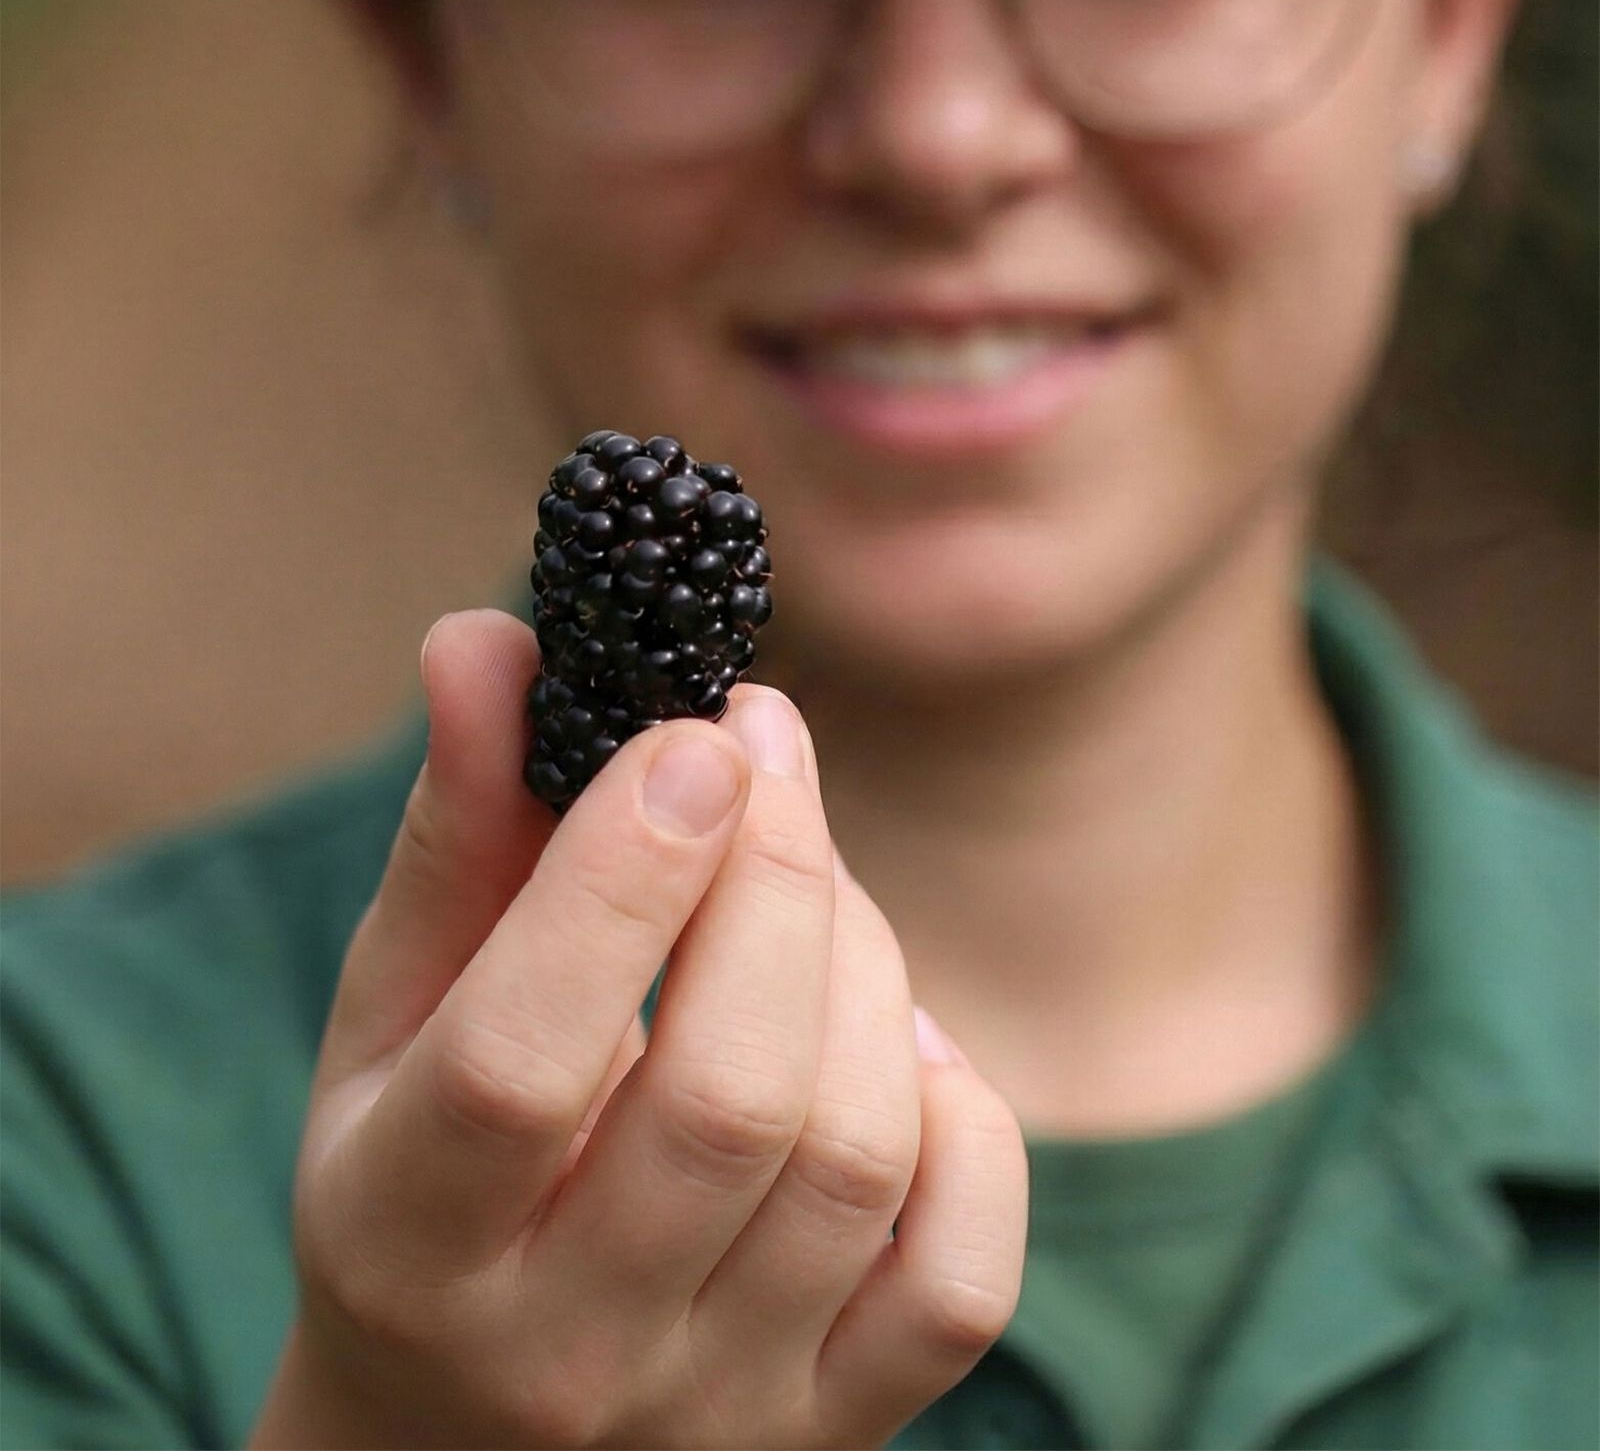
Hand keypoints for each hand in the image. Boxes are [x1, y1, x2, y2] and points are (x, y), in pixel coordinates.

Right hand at [250, 610, 1027, 1449]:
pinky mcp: (833, 1436)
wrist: (451, 1448)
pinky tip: (892, 1037)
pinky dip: (960, 1116)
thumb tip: (489, 637)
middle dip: (775, 875)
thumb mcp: (395, 1017)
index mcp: (406, 1240)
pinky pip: (962, 1272)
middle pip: (728, 1097)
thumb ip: (457, 828)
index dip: (622, 876)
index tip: (689, 729)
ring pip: (853, 1154)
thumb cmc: (420, 1178)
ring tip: (805, 866)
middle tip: (759, 738)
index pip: (523, 1062)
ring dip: (859, 957)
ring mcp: (715, 1409)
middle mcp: (560, 1354)